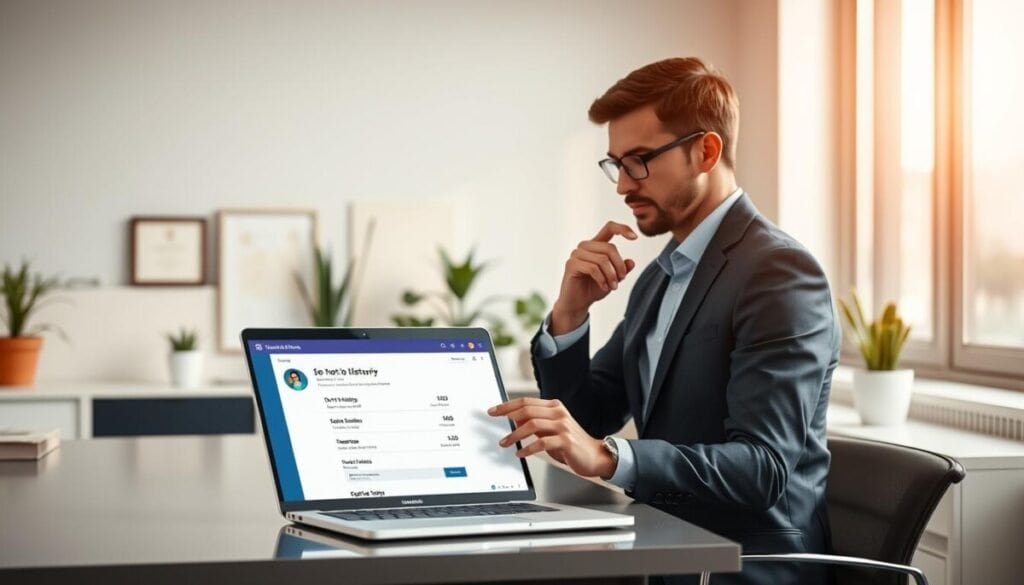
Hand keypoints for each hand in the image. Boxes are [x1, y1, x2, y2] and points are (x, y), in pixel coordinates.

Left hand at [488, 397, 616, 478]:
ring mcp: (563, 426)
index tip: (493, 410)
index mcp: (554, 407)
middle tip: (494, 422)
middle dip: (507, 415)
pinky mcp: (566, 441)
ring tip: (505, 442)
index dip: (507, 405)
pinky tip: (520, 453)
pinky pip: (541, 442)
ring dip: (515, 434)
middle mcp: (558, 413)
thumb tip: (514, 421)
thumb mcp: (551, 430)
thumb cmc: (571, 444)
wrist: (595, 456)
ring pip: (532, 424)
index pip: (526, 402)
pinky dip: (528, 448)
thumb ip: (535, 423)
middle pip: (527, 410)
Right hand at [551, 221, 637, 333]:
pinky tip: (605, 287)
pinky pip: (593, 269)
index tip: (635, 237)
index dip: (623, 229)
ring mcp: (576, 254)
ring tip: (613, 287)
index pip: (609, 228)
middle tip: (622, 279)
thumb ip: (621, 269)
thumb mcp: (613, 279)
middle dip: (619, 266)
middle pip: (610, 247)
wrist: (577, 304)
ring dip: (611, 275)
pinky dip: (602, 279)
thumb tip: (631, 262)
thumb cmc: (593, 289)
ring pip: (602, 259)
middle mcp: (585, 246)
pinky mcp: (571, 264)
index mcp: (596, 245)